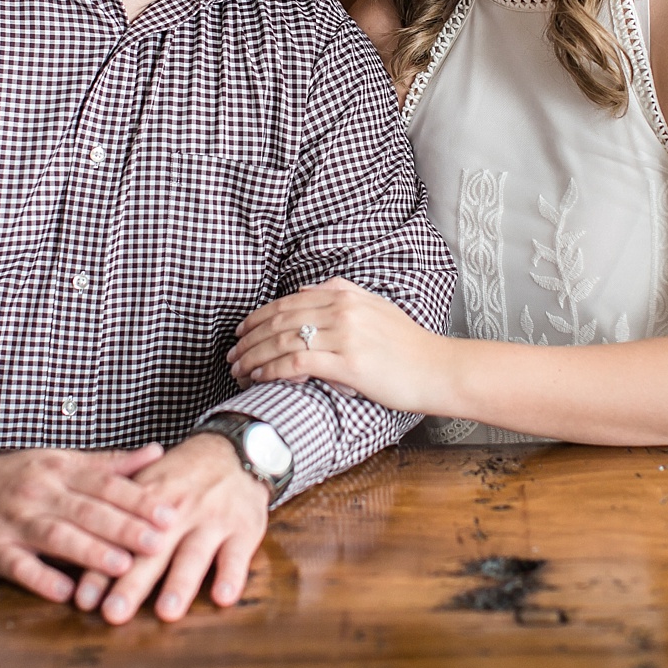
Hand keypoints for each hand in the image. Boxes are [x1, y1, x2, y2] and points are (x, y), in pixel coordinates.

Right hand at [0, 445, 173, 602]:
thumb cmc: (16, 477)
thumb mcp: (61, 462)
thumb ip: (108, 464)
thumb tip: (156, 452)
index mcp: (60, 470)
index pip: (105, 484)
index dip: (138, 499)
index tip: (169, 512)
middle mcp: (39, 493)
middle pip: (86, 510)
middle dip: (124, 527)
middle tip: (159, 541)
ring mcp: (13, 521)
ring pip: (56, 535)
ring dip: (90, 551)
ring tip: (122, 566)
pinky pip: (17, 564)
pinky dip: (40, 578)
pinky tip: (64, 591)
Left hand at [71, 433, 268, 623]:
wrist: (234, 452)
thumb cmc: (183, 478)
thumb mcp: (148, 483)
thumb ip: (116, 513)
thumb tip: (73, 546)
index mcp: (149, 500)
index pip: (119, 539)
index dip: (101, 570)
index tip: (83, 600)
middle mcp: (179, 512)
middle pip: (152, 552)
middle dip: (132, 584)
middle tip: (113, 614)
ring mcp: (213, 520)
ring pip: (194, 554)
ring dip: (179, 583)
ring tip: (166, 611)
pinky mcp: (244, 529)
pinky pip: (237, 555)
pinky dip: (231, 576)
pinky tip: (222, 598)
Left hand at [226, 277, 444, 413]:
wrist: (437, 368)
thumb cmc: (407, 344)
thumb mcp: (375, 306)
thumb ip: (342, 293)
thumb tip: (308, 289)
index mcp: (345, 295)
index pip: (287, 302)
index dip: (257, 318)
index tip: (240, 332)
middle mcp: (342, 310)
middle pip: (279, 320)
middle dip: (249, 339)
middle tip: (231, 355)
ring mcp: (345, 336)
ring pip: (283, 341)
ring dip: (254, 356)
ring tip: (239, 370)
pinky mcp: (348, 363)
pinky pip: (297, 363)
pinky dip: (272, 369)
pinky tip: (260, 378)